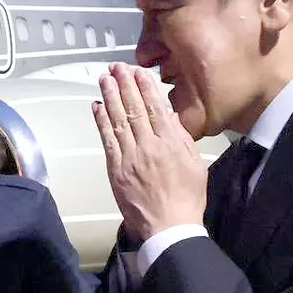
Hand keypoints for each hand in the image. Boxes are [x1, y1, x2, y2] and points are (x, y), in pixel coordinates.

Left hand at [93, 64, 207, 242]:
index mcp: (171, 142)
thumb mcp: (195, 163)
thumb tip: (168, 115)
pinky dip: (101, 122)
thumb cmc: (187, 197)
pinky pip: (107, 140)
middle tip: (116, 66)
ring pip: (118, 120)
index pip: (155, 107)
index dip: (145, 87)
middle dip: (124, 84)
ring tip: (104, 79)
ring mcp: (130, 157)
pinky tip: (97, 106)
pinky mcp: (116, 170)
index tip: (138, 71)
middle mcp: (149, 146)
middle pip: (134, 108)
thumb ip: (181, 137)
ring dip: (110, 97)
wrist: (169, 226)